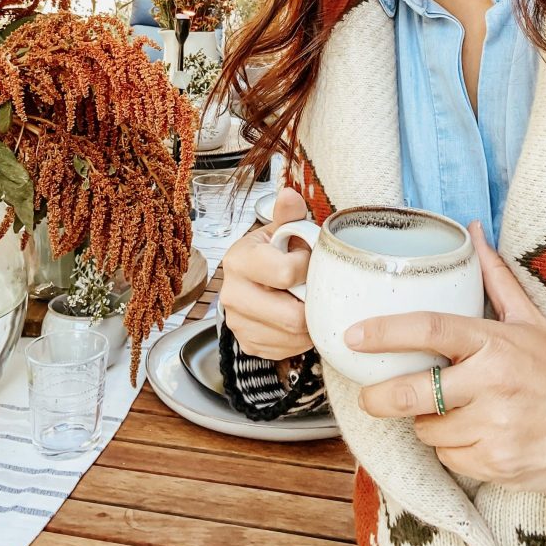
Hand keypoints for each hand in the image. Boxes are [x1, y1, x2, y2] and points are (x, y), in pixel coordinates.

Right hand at [219, 187, 312, 361]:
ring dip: (309, 323)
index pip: (285, 273)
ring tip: (307, 302)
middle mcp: (232, 293)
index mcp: (240, 259)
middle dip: (311, 303)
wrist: (251, 280)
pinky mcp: (248, 344)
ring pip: (292, 336)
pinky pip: (287, 350)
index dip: (306, 268)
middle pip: (291, 316)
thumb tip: (290, 195)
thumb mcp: (280, 230)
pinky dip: (299, 339)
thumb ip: (288, 215)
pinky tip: (297, 318)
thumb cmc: (272, 253)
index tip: (306, 259)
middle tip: (314, 289)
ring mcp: (238, 322)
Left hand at [348, 223, 545, 493]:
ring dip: (428, 423)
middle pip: (414, 392)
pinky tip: (473, 436)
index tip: (352, 336)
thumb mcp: (530, 320)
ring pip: (429, 429)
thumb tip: (472, 231)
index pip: (430, 329)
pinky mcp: (498, 464)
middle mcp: (492, 384)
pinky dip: (452, 449)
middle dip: (380, 397)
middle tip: (368, 396)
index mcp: (495, 342)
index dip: (385, 332)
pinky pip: (450, 458)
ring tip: (451, 412)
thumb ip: (496, 278)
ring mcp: (495, 427)